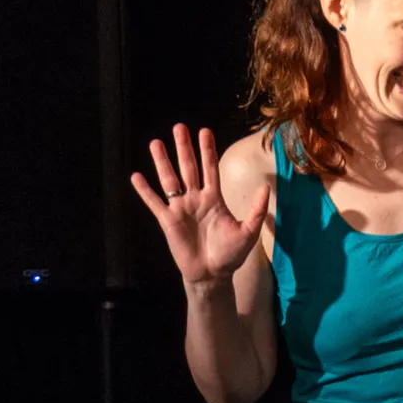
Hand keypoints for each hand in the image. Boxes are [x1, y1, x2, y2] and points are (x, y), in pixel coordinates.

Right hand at [130, 125, 268, 289]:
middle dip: (184, 148)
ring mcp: (180, 209)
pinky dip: (145, 190)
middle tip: (179, 127)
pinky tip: (136, 176)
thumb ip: (256, 209)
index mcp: (214, 198)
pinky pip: (154, 203)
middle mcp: (196, 199)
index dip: (207, 150)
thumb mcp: (248, 231)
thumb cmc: (230, 255)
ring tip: (155, 143)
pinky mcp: (168, 221)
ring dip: (162, 162)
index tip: (204, 131)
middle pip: (188, 168)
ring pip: (169, 180)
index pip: (210, 168)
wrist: (212, 275)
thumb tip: (266, 187)